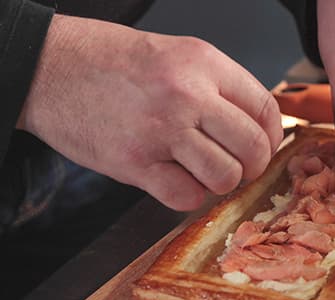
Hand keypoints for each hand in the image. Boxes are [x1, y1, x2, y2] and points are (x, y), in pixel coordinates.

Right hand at [18, 14, 282, 210]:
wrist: (51, 68)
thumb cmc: (113, 63)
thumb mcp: (177, 56)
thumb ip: (219, 88)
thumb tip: (256, 128)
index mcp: (204, 64)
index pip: (265, 110)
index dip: (273, 137)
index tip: (265, 148)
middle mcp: (188, 95)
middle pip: (253, 147)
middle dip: (253, 167)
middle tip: (239, 167)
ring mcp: (161, 130)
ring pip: (225, 177)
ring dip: (220, 182)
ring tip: (203, 172)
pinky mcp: (134, 163)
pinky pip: (186, 197)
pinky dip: (189, 196)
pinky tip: (176, 179)